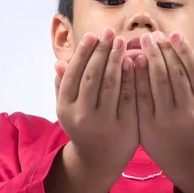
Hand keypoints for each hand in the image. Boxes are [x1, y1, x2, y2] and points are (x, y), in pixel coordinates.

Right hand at [55, 28, 137, 171]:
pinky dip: (132, 76)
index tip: (92, 34)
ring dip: (117, 59)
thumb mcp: (67, 109)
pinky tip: (135, 61)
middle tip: (110, 32)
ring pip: (111, 83)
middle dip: (102, 50)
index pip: (75, 73)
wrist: (99, 160)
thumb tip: (59, 62)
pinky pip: (129, 95)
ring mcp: (104, 122)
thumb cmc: (83, 127)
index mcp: (65, 108)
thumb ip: (62, 87)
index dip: (84, 52)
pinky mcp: (126, 126)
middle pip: (93, 75)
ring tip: (122, 42)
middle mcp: (82, 115)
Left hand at [134, 31, 193, 164]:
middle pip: (175, 72)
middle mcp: (189, 111)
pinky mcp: (148, 124)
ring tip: (144, 41)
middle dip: (164, 49)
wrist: (178, 151)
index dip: (184, 50)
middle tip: (154, 34)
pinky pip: (142, 93)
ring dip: (151, 56)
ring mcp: (168, 119)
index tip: (174, 34)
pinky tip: (134, 59)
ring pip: (158, 80)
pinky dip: (137, 74)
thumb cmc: (193, 118)